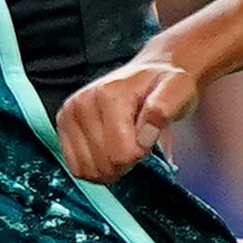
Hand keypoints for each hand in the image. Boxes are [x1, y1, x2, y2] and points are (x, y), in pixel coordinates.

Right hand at [55, 58, 194, 181]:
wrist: (150, 73)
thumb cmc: (163, 85)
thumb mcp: (178, 89)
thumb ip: (164, 108)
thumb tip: (146, 133)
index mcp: (109, 94)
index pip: (121, 153)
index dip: (141, 154)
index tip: (148, 138)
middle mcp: (83, 102)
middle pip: (104, 164)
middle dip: (126, 163)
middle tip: (137, 143)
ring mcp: (69, 113)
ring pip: (87, 169)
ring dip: (110, 168)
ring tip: (122, 147)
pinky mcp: (63, 124)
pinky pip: (76, 166)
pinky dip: (94, 167)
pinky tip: (107, 152)